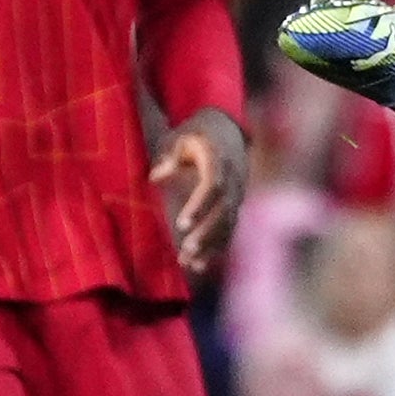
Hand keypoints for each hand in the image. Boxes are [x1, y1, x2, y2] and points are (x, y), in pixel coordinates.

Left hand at [152, 106, 248, 276]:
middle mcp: (233, 179)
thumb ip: (170, 156)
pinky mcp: (236, 205)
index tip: (182, 223)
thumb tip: (156, 177)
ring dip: (211, 245)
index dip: (199, 205)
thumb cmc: (197, 135)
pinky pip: (229, 229)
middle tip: (188, 248)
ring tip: (191, 264)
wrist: (228, 130)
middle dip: (207, 232)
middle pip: (223, 210)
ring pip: (228, 223)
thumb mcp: (181, 137)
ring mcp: (237, 194)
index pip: (212, 185)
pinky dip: (216, 248)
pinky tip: (200, 265)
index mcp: (218, 159)